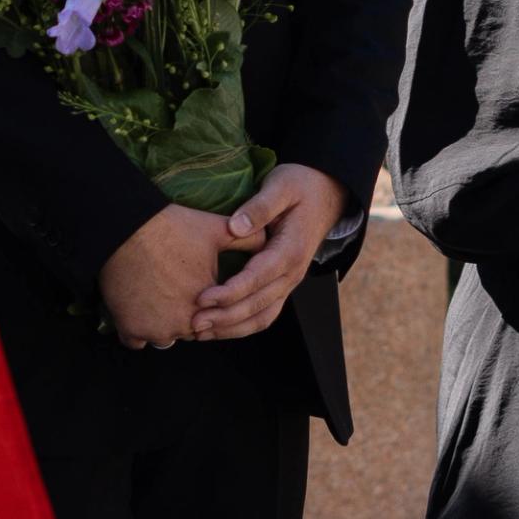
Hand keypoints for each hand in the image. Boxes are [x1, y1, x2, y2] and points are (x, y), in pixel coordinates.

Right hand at [100, 204, 255, 349]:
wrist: (124, 227)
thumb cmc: (171, 227)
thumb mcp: (216, 229)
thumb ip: (248, 239)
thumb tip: (269, 241)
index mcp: (211, 305)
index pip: (216, 317)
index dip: (207, 304)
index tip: (196, 287)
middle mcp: (186, 325)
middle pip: (191, 329)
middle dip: (186, 315)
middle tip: (174, 290)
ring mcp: (157, 330)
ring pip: (164, 337)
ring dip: (163, 324)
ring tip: (157, 296)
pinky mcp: (131, 329)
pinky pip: (136, 341)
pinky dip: (138, 328)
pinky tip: (138, 307)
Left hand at [190, 163, 345, 343]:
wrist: (325, 192)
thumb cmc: (299, 186)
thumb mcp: (280, 186)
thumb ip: (259, 207)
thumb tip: (234, 228)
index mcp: (290, 250)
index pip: (257, 279)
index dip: (229, 292)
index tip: (202, 298)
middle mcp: (293, 273)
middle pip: (258, 305)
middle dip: (225, 317)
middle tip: (193, 323)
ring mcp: (289, 282)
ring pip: (263, 316)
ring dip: (232, 328)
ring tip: (201, 332)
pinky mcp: (282, 285)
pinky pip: (265, 313)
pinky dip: (243, 325)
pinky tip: (219, 328)